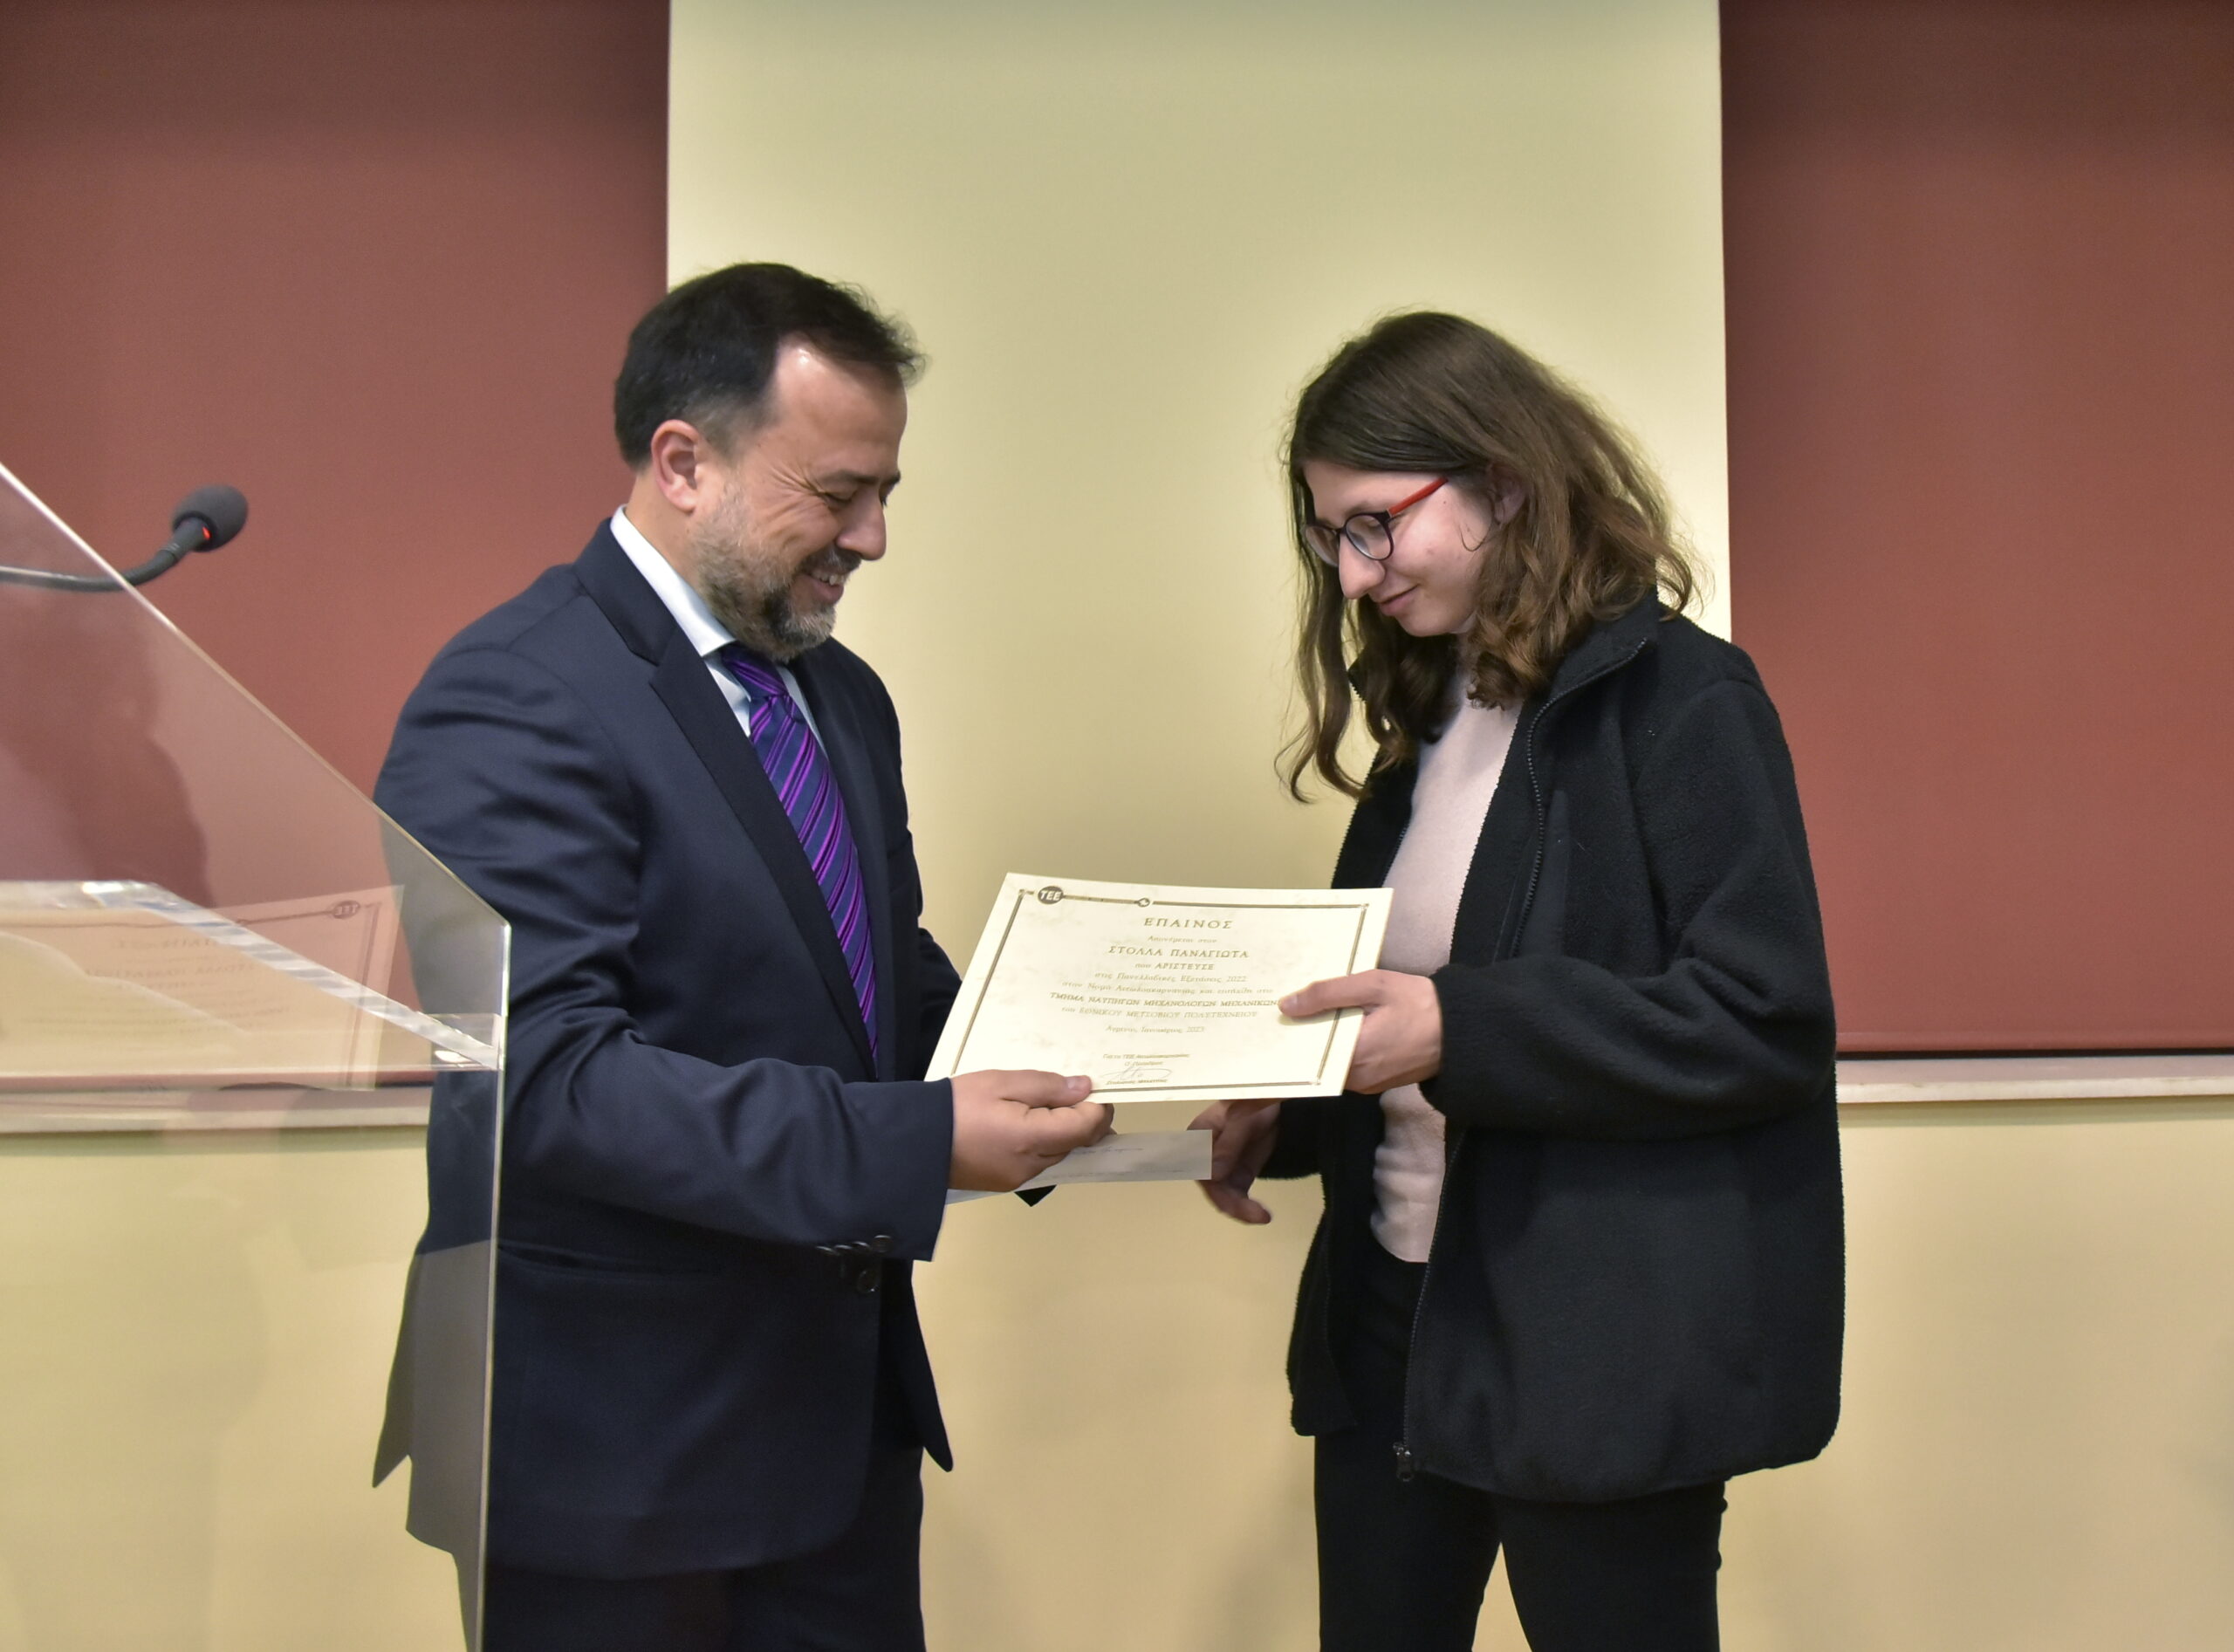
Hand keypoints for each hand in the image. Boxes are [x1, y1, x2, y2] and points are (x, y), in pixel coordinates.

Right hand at [949, 1070, 1110, 1191]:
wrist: (913, 1141)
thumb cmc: (956, 1105)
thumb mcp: (1001, 1082)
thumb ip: (1046, 1086)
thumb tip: (1084, 1089)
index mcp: (1032, 1139)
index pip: (1085, 1127)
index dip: (1098, 1108)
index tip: (1097, 1089)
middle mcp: (1031, 1166)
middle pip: (1075, 1143)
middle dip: (1082, 1119)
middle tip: (1076, 1093)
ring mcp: (1018, 1178)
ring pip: (1057, 1153)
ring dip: (1062, 1132)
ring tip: (1048, 1105)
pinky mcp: (1005, 1182)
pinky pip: (1038, 1161)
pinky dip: (1042, 1143)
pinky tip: (1028, 1124)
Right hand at [1190, 1099, 1280, 1224]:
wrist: (1272, 1106)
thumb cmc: (1252, 1104)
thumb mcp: (1242, 1120)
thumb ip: (1227, 1146)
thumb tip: (1212, 1176)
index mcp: (1197, 1138)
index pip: (1197, 1166)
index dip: (1210, 1183)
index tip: (1227, 1197)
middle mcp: (1204, 1158)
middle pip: (1212, 1187)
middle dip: (1232, 1203)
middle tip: (1255, 1214)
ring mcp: (1221, 1169)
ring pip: (1225, 1197)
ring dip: (1242, 1210)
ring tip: (1262, 1216)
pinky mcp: (1237, 1177)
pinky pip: (1238, 1197)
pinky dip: (1248, 1208)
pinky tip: (1261, 1215)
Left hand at [1280, 970, 1441, 1093]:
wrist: (1463, 1031)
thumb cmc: (1419, 1004)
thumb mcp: (1375, 985)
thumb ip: (1329, 993)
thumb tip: (1287, 1005)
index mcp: (1354, 1056)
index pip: (1305, 1052)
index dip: (1288, 1035)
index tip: (1272, 1018)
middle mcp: (1356, 1079)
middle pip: (1314, 1059)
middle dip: (1301, 1036)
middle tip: (1284, 1009)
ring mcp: (1366, 1085)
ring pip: (1329, 1064)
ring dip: (1320, 1042)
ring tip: (1306, 1013)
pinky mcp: (1376, 1083)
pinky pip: (1346, 1067)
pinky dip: (1338, 1049)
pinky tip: (1334, 1026)